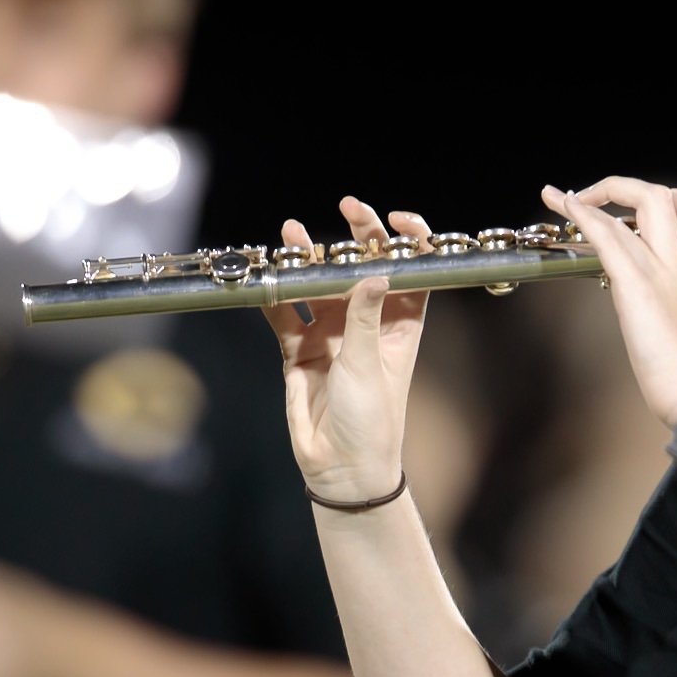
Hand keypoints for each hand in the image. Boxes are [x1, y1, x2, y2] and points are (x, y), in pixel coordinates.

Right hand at [264, 197, 433, 498]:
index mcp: (401, 326)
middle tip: (347, 207)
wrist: (341, 468)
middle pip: (364, 269)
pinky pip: (284, 315)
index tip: (396, 219)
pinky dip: (274, 296)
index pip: (411, 273)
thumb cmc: (372, 420)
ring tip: (293, 234)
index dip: (409, 242)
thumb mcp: (370, 364)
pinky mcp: (299, 351)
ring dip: (309, 259)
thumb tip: (376, 273)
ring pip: (319, 285)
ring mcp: (332, 335)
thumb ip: (364, 317)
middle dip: (357, 237)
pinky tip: (265, 277)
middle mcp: (368, 325)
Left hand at [541, 178, 676, 427]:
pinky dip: (585, 215)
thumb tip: (651, 315)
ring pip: (644, 203)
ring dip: (599, 191)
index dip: (660, 200)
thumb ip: (667, 310)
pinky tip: (564, 204)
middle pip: (666, 197)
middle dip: (627, 186)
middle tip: (594, 196)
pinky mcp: (638, 286)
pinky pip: (611, 236)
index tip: (626, 209)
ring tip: (561, 196)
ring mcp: (660, 270)